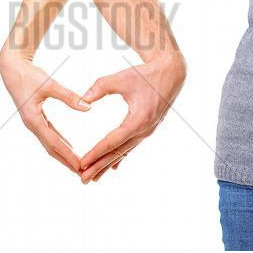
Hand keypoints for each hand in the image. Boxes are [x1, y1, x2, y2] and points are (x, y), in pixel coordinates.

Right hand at [0, 48, 90, 173]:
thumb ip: (69, 96)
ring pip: (50, 143)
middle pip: (51, 149)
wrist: (11, 68)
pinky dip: (59, 142)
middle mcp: (32, 125)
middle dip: (66, 161)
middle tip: (83, 173)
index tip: (80, 166)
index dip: (68, 155)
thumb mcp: (50, 85)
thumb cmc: (29, 75)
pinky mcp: (35, 117)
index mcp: (33, 120)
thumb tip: (88, 107)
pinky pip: (49, 134)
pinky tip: (69, 146)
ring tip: (77, 164)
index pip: (54, 143)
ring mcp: (33, 122)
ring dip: (63, 154)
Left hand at [79, 52, 185, 183]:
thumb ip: (100, 87)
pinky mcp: (147, 128)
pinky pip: (131, 146)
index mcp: (138, 120)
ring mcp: (147, 131)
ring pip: (124, 151)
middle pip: (118, 152)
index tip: (82, 163)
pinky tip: (113, 166)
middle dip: (99, 166)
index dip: (96, 153)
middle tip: (83, 179)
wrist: (170, 73)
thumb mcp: (121, 78)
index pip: (113, 141)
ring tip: (93, 177)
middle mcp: (144, 130)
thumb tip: (83, 99)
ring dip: (108, 164)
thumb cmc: (145, 75)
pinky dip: (120, 156)